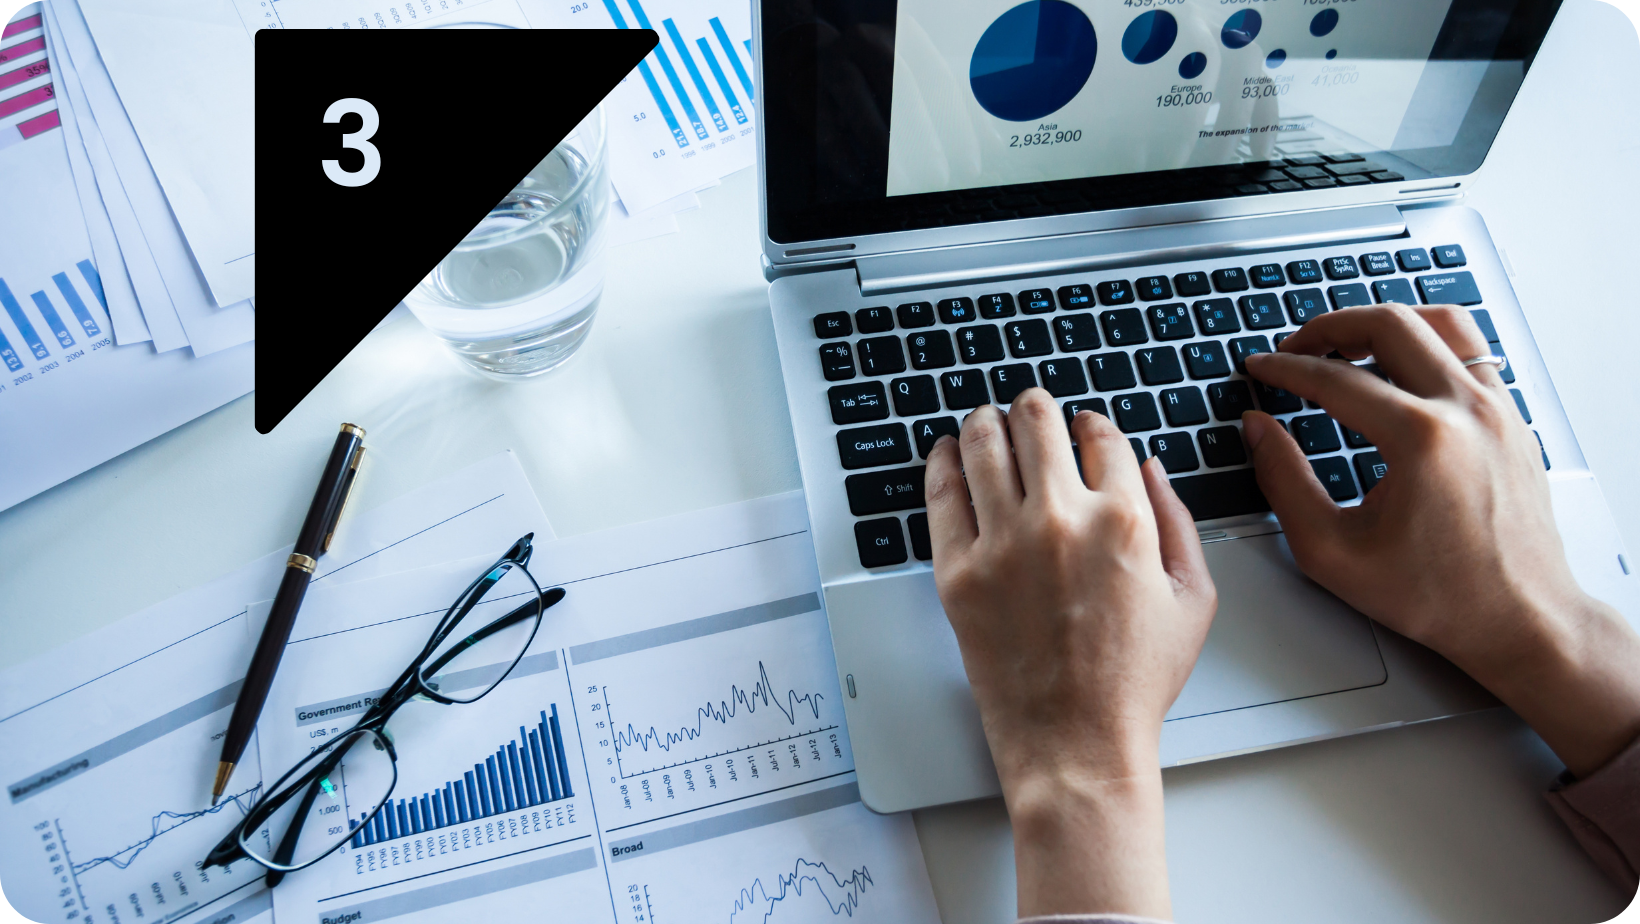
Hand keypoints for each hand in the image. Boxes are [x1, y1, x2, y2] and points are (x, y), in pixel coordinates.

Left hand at [924, 389, 1215, 918]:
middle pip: (1037, 422)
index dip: (1092, 424)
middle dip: (1035, 407)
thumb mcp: (1193, 599)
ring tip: (985, 421)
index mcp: (1125, 520)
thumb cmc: (1133, 682)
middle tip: (1029, 410)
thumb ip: (1178, 521)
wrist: (1076, 742)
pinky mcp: (958, 571)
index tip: (1084, 428)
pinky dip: (942, 461)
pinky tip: (947, 452)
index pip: (1102, 436)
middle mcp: (1060, 519)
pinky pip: (941, 493)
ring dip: (986, 421)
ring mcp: (1003, 543)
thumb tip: (1149, 466)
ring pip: (983, 444)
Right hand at [1244, 304, 1639, 777]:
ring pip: (1440, 323)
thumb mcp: (1332, 552)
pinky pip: (1471, 353)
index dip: (1285, 368)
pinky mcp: (1513, 419)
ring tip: (1348, 343)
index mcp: (1422, 439)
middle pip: (1390, 325)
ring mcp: (1499, 410)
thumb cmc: (1437, 597)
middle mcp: (1467, 411)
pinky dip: (1428, 345)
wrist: (1519, 619)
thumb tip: (1258, 429)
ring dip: (1385, 324)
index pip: (1336, 378)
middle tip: (1296, 346)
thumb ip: (1283, 481)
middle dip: (1330, 327)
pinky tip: (1401, 370)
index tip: (1260, 368)